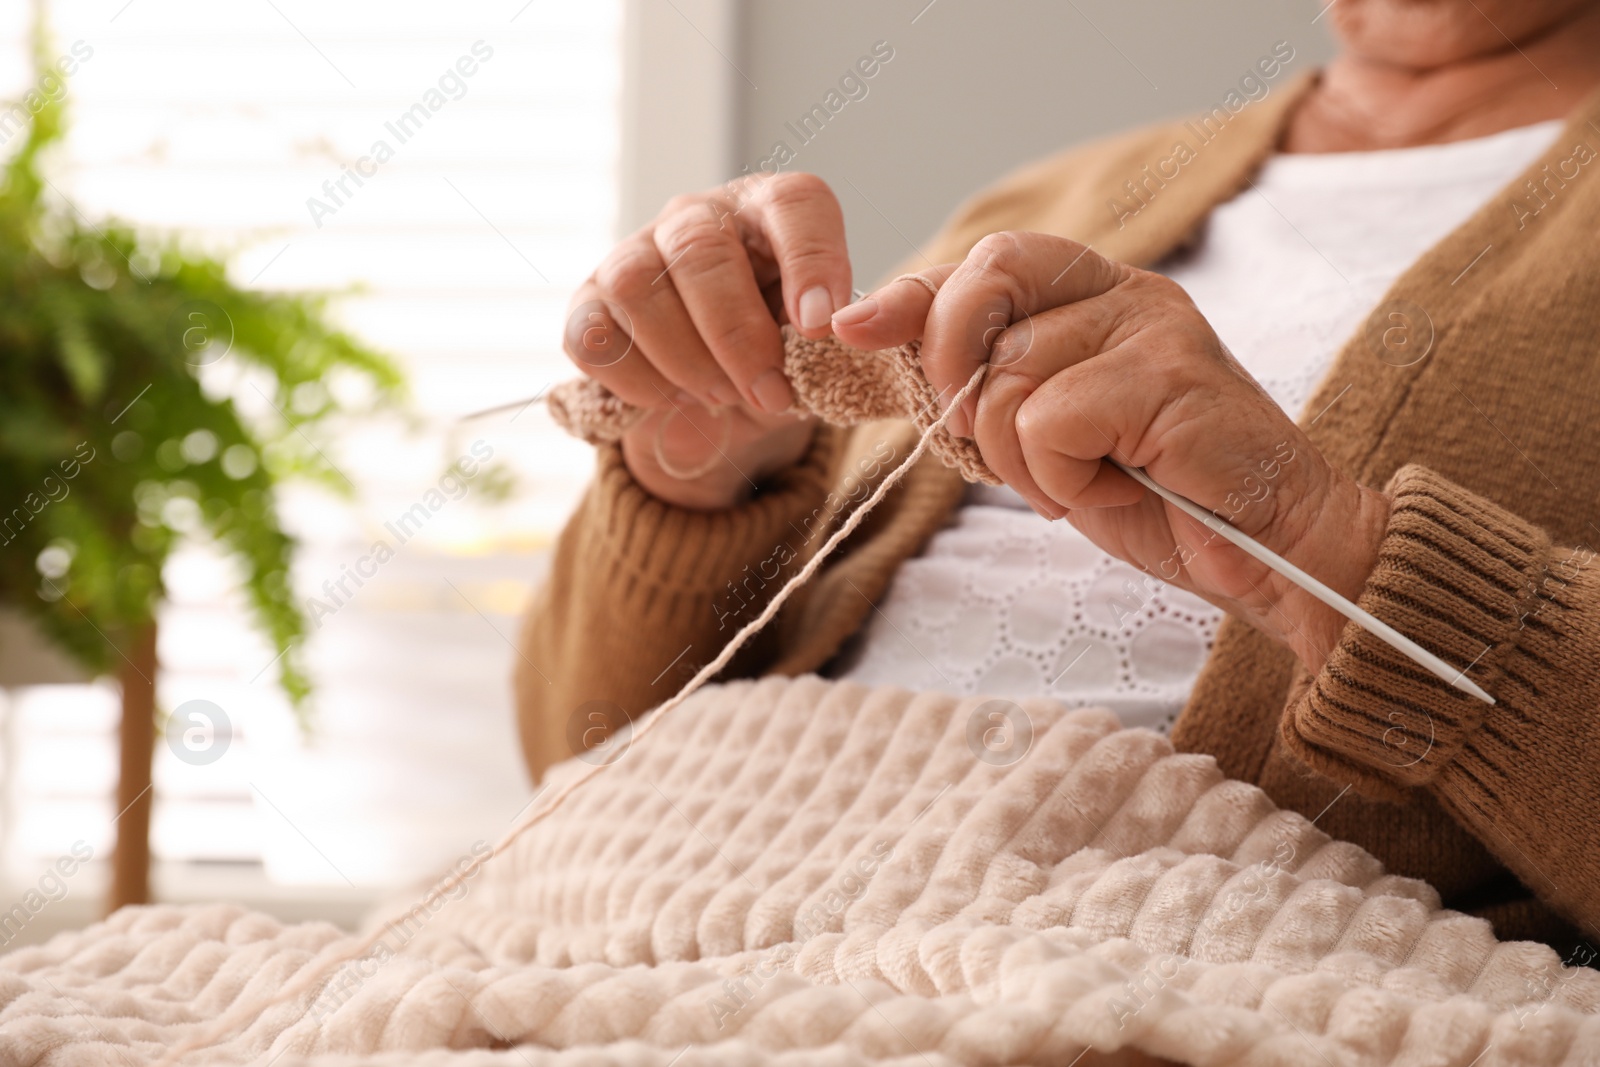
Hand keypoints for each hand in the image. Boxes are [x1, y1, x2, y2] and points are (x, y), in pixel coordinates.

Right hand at [565, 172, 852, 509]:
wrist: (721, 390)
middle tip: (769, 393)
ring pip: (636, 288)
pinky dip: (636, 381)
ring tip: (720, 398)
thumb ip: (832, 335)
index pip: (794, 204)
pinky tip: (672, 400)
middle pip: (700, 249)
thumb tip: (830, 335)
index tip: (820, 326)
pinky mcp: (588, 302)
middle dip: (737, 335)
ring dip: (684, 360)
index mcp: (770, 211)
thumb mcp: (820, 341)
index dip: (810, 260)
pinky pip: (593, 336)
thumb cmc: (780, 349)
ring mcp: (634, 253)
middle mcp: (698, 217)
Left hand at [831, 233, 1392, 672]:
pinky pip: (1052, 418)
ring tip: (1084, 484)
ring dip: (1023, 459)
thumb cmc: (1159, 496)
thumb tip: (875, 340)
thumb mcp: (1049, 435)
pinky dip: (1063, 477)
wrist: (1270, 553)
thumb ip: (988, 385)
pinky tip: (1114, 493)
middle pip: (986, 284)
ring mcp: (1153, 327)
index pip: (985, 265)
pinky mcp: (1171, 376)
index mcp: (1096, 296)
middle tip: (988, 442)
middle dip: (954, 369)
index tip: (851, 328)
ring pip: (1010, 374)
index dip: (912, 295)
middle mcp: (1125, 293)